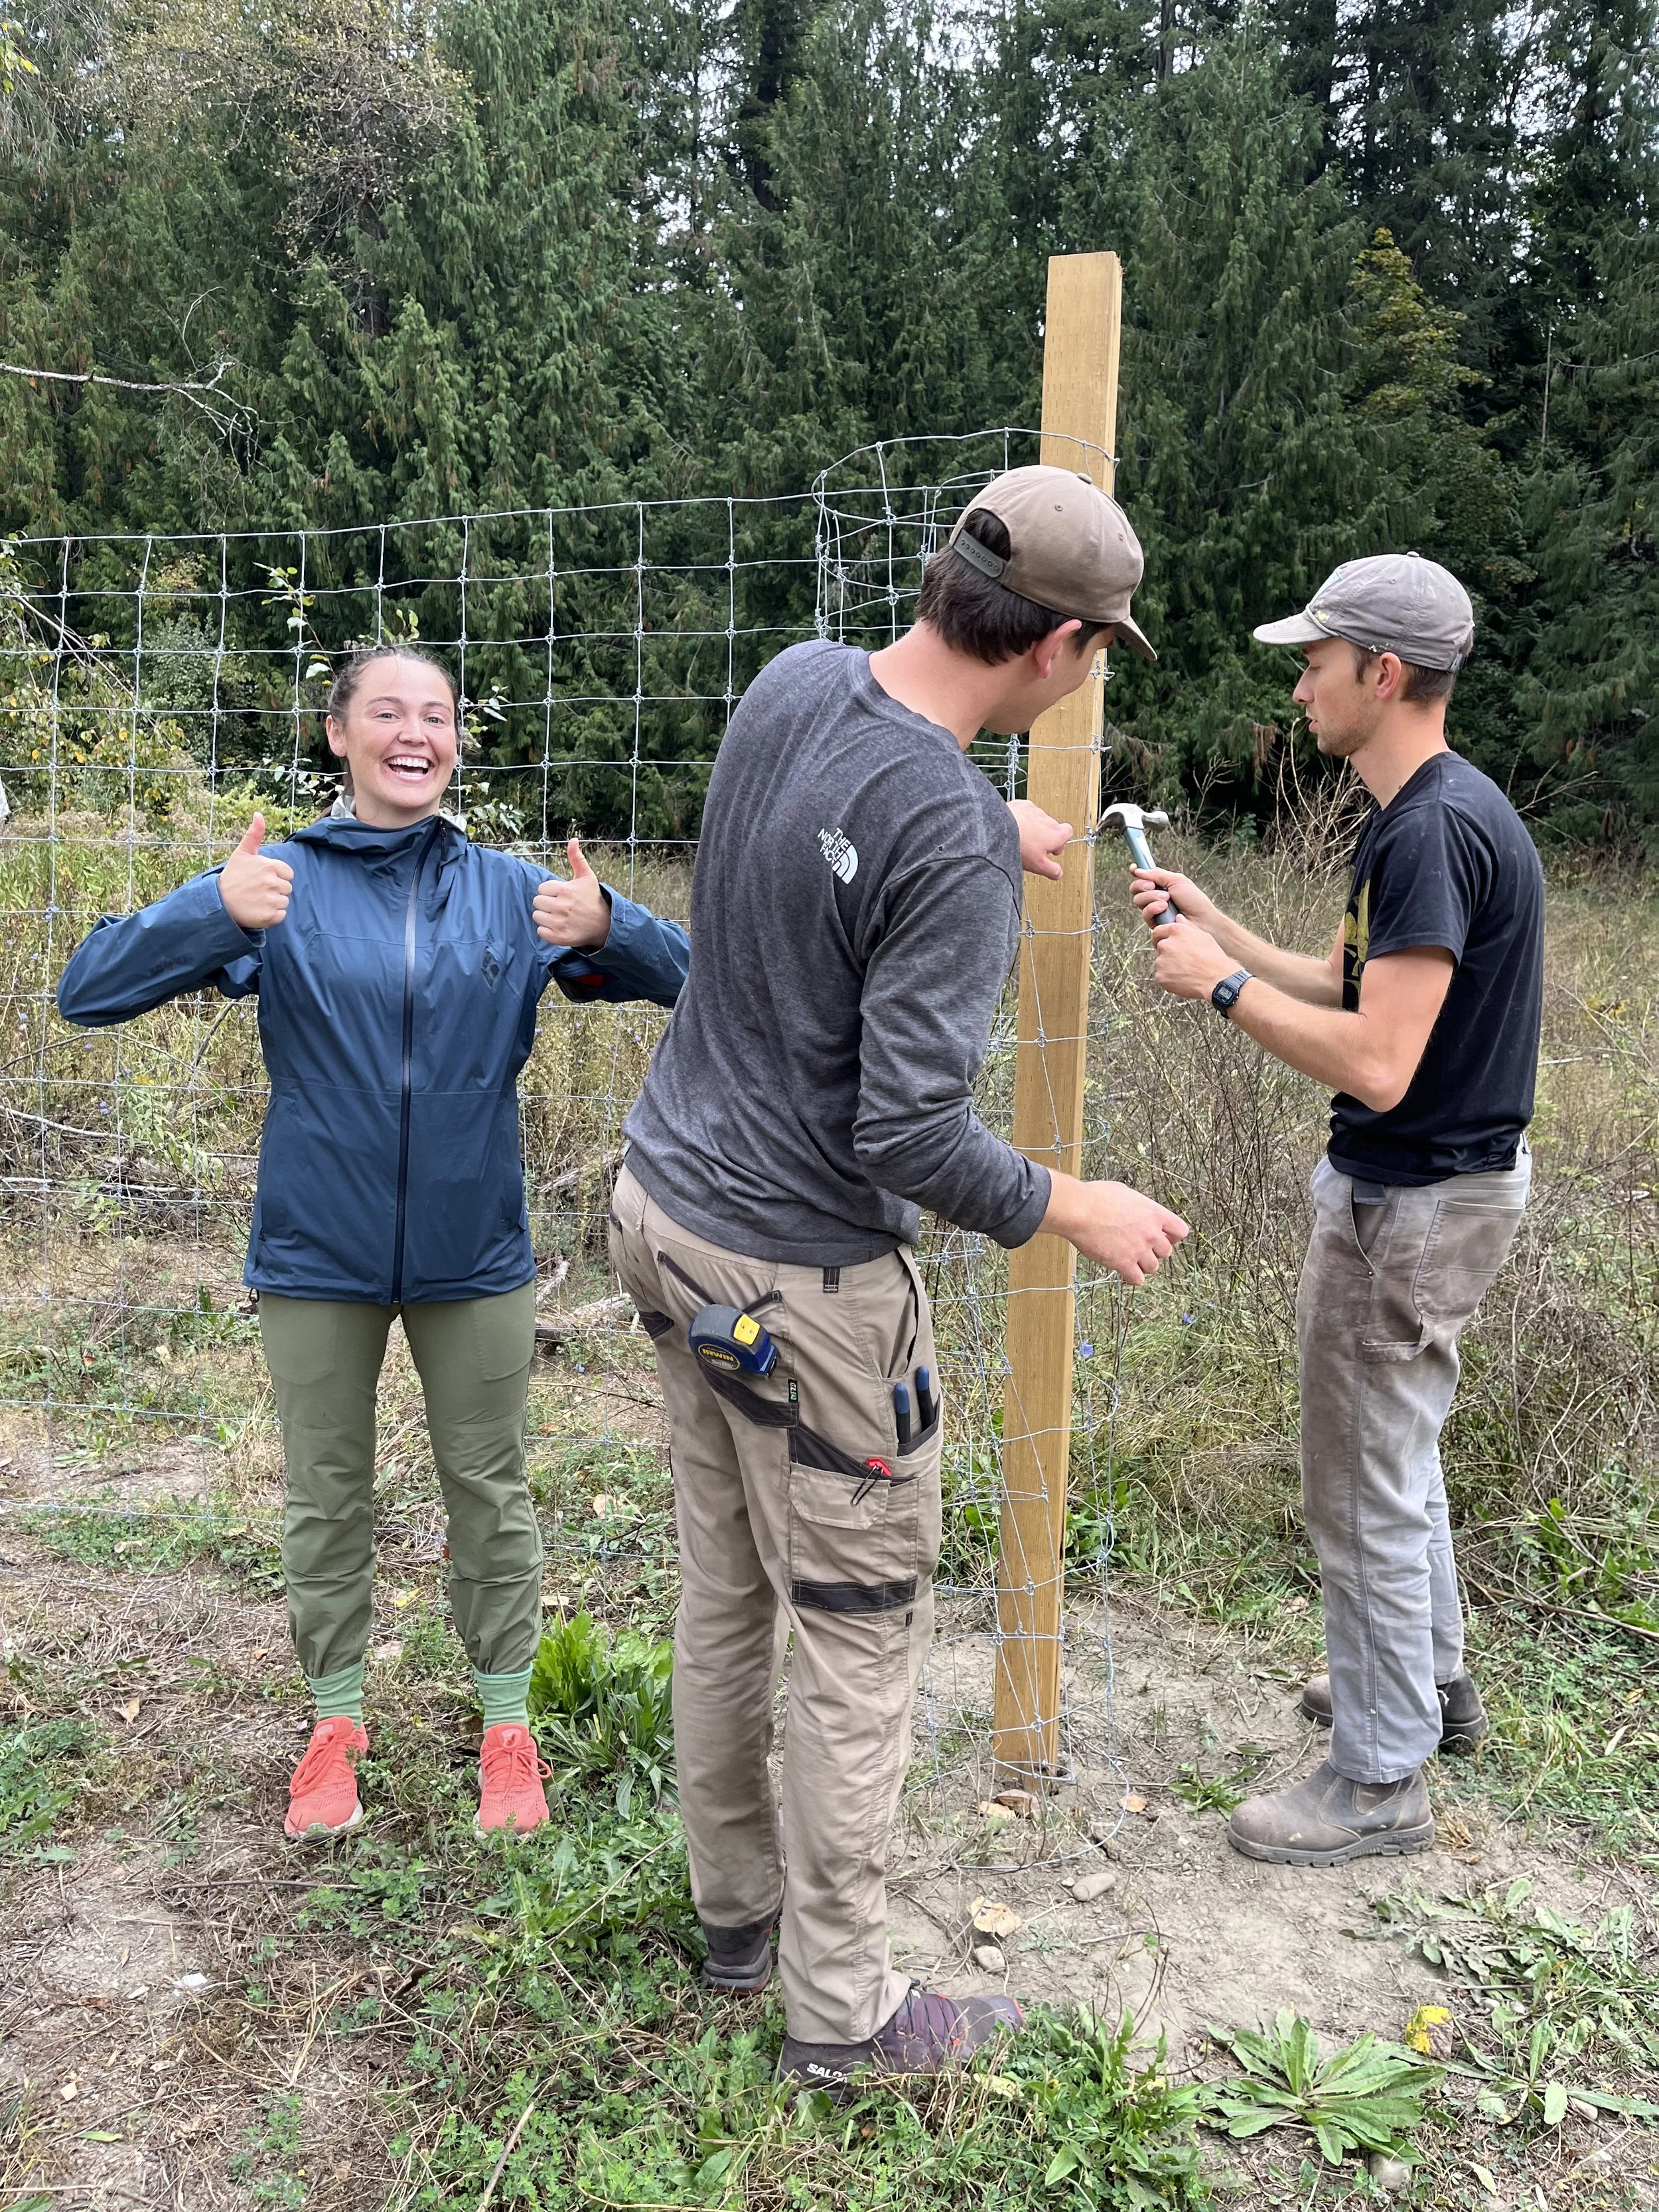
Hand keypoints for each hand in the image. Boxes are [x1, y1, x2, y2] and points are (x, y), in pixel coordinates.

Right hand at [218, 815, 292, 929]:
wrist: (218, 902)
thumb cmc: (232, 876)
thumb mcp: (242, 853)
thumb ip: (254, 834)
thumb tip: (259, 814)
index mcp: (269, 866)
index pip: (288, 873)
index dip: (276, 876)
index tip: (261, 878)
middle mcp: (272, 882)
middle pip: (287, 888)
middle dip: (275, 889)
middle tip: (257, 890)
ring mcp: (271, 900)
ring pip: (284, 902)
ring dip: (273, 902)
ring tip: (256, 900)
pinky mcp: (270, 916)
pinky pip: (281, 915)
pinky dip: (272, 915)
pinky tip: (258, 910)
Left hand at [534, 838, 610, 949]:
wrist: (605, 924)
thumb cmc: (593, 898)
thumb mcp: (587, 877)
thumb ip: (576, 858)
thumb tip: (572, 839)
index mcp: (566, 890)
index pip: (542, 888)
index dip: (551, 891)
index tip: (562, 895)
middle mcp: (562, 906)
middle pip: (537, 901)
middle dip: (546, 903)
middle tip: (559, 905)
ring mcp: (560, 923)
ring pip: (537, 916)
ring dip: (545, 916)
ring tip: (559, 916)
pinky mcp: (560, 937)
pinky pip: (541, 931)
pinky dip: (547, 930)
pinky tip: (558, 926)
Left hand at [1007, 799, 1073, 880]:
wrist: (1000, 830)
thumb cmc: (1021, 846)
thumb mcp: (1038, 865)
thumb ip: (1052, 870)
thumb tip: (1058, 873)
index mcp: (1056, 833)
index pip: (1068, 832)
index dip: (1061, 842)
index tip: (1052, 850)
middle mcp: (1048, 820)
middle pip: (1052, 827)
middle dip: (1045, 837)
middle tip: (1034, 848)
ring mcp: (1035, 810)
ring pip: (1038, 819)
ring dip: (1033, 827)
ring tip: (1021, 839)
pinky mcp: (1020, 805)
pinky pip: (1024, 812)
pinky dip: (1021, 819)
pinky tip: (1013, 828)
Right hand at [1040, 1173, 1189, 1285]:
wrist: (1080, 1210)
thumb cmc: (1096, 1197)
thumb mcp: (1124, 1192)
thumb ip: (1137, 1206)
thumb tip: (1134, 1209)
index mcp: (1154, 1213)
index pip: (1180, 1231)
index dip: (1172, 1237)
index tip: (1163, 1238)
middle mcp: (1151, 1233)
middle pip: (1166, 1252)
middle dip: (1154, 1251)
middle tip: (1141, 1249)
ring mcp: (1139, 1249)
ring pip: (1153, 1267)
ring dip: (1143, 1265)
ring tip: (1131, 1260)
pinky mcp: (1123, 1263)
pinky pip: (1137, 1279)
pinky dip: (1132, 1277)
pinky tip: (1124, 1272)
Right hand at [1130, 864, 1217, 932]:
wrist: (1202, 919)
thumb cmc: (1194, 900)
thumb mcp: (1177, 880)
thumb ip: (1157, 874)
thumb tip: (1138, 871)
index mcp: (1161, 884)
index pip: (1142, 877)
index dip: (1136, 872)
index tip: (1133, 869)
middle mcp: (1155, 896)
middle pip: (1135, 888)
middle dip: (1142, 885)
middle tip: (1153, 886)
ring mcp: (1154, 909)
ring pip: (1138, 901)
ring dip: (1151, 897)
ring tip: (1166, 899)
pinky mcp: (1154, 922)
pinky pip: (1144, 913)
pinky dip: (1153, 908)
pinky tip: (1164, 908)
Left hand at [1150, 917, 1235, 1000]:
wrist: (1216, 979)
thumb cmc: (1213, 958)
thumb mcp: (1204, 936)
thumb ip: (1188, 926)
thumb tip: (1178, 918)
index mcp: (1176, 931)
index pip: (1158, 931)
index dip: (1161, 937)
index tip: (1166, 943)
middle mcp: (1166, 944)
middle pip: (1161, 947)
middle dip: (1168, 953)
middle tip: (1183, 960)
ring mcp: (1162, 961)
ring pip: (1161, 962)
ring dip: (1169, 966)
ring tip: (1186, 971)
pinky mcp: (1161, 976)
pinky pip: (1162, 976)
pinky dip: (1169, 979)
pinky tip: (1183, 979)